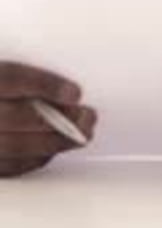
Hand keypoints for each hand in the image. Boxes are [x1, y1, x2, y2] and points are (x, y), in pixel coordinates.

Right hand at [0, 62, 96, 176]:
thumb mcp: (5, 62)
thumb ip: (26, 74)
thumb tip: (66, 87)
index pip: (12, 79)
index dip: (46, 86)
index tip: (76, 92)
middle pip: (15, 117)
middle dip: (57, 119)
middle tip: (87, 116)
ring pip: (14, 146)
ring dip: (54, 143)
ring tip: (81, 135)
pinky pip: (8, 165)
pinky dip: (36, 158)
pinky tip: (55, 149)